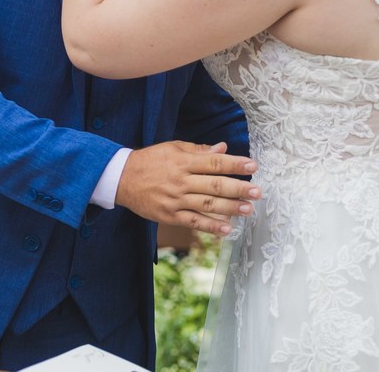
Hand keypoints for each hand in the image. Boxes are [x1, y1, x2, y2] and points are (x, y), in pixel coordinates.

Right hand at [115, 141, 259, 235]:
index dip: (234, 164)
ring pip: (207, 204)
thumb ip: (198, 150)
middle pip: (214, 185)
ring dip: (230, 208)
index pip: (213, 162)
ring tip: (249, 209)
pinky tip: (227, 229)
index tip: (252, 166)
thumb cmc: (149, 161)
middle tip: (258, 191)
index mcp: (182, 161)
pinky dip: (211, 226)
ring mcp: (175, 200)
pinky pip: (194, 222)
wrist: (120, 178)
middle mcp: (180, 180)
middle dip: (238, 188)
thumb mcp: (172, 148)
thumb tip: (222, 148)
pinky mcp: (170, 215)